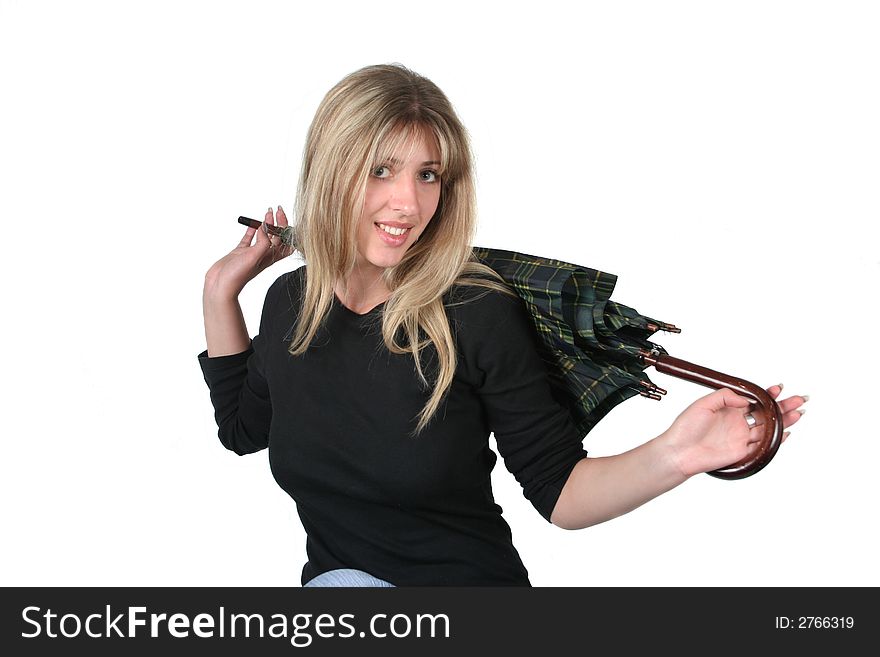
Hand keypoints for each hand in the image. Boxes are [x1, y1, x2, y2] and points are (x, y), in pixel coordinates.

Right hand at [204, 206, 293, 300]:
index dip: (287, 230)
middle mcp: (263, 255)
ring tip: (267, 212)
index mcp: (270, 258)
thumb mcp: (254, 258)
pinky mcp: (240, 252)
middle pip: (276, 237)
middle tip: (277, 210)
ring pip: (263, 235)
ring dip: (266, 224)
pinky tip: (253, 222)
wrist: (220, 286)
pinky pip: (248, 238)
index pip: (286, 242)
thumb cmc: (238, 277)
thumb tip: (266, 227)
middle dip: (279, 223)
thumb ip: (263, 242)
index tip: (284, 217)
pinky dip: (252, 229)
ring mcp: (251, 253)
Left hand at [663, 385, 807, 477]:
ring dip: (785, 421)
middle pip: (766, 413)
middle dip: (784, 406)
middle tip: (800, 399)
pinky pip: (763, 446)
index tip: (778, 388)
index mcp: (729, 409)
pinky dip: (776, 439)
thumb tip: (746, 399)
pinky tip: (787, 432)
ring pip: (768, 428)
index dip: (768, 394)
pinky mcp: (742, 451)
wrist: (679, 451)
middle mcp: (738, 422)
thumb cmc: (686, 427)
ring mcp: (741, 437)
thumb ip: (725, 397)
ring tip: (799, 413)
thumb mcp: (703, 403)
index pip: (754, 400)